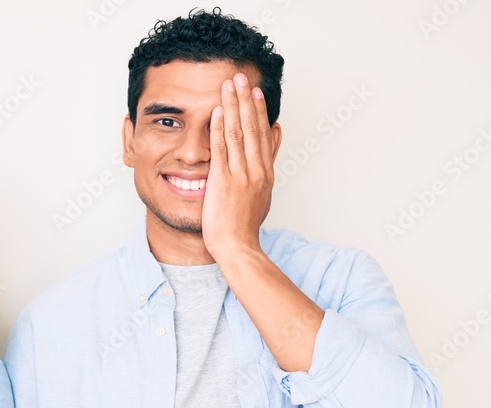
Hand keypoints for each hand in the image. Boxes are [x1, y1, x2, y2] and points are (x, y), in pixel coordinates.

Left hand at [201, 72, 275, 257]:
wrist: (238, 247)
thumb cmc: (244, 228)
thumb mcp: (262, 196)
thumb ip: (265, 169)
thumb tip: (272, 143)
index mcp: (265, 173)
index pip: (263, 135)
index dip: (259, 111)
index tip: (255, 91)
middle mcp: (256, 170)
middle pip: (252, 127)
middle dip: (246, 100)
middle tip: (241, 77)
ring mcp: (241, 175)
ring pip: (238, 133)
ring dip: (233, 106)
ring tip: (230, 85)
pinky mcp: (223, 181)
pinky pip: (221, 149)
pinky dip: (219, 128)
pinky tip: (217, 111)